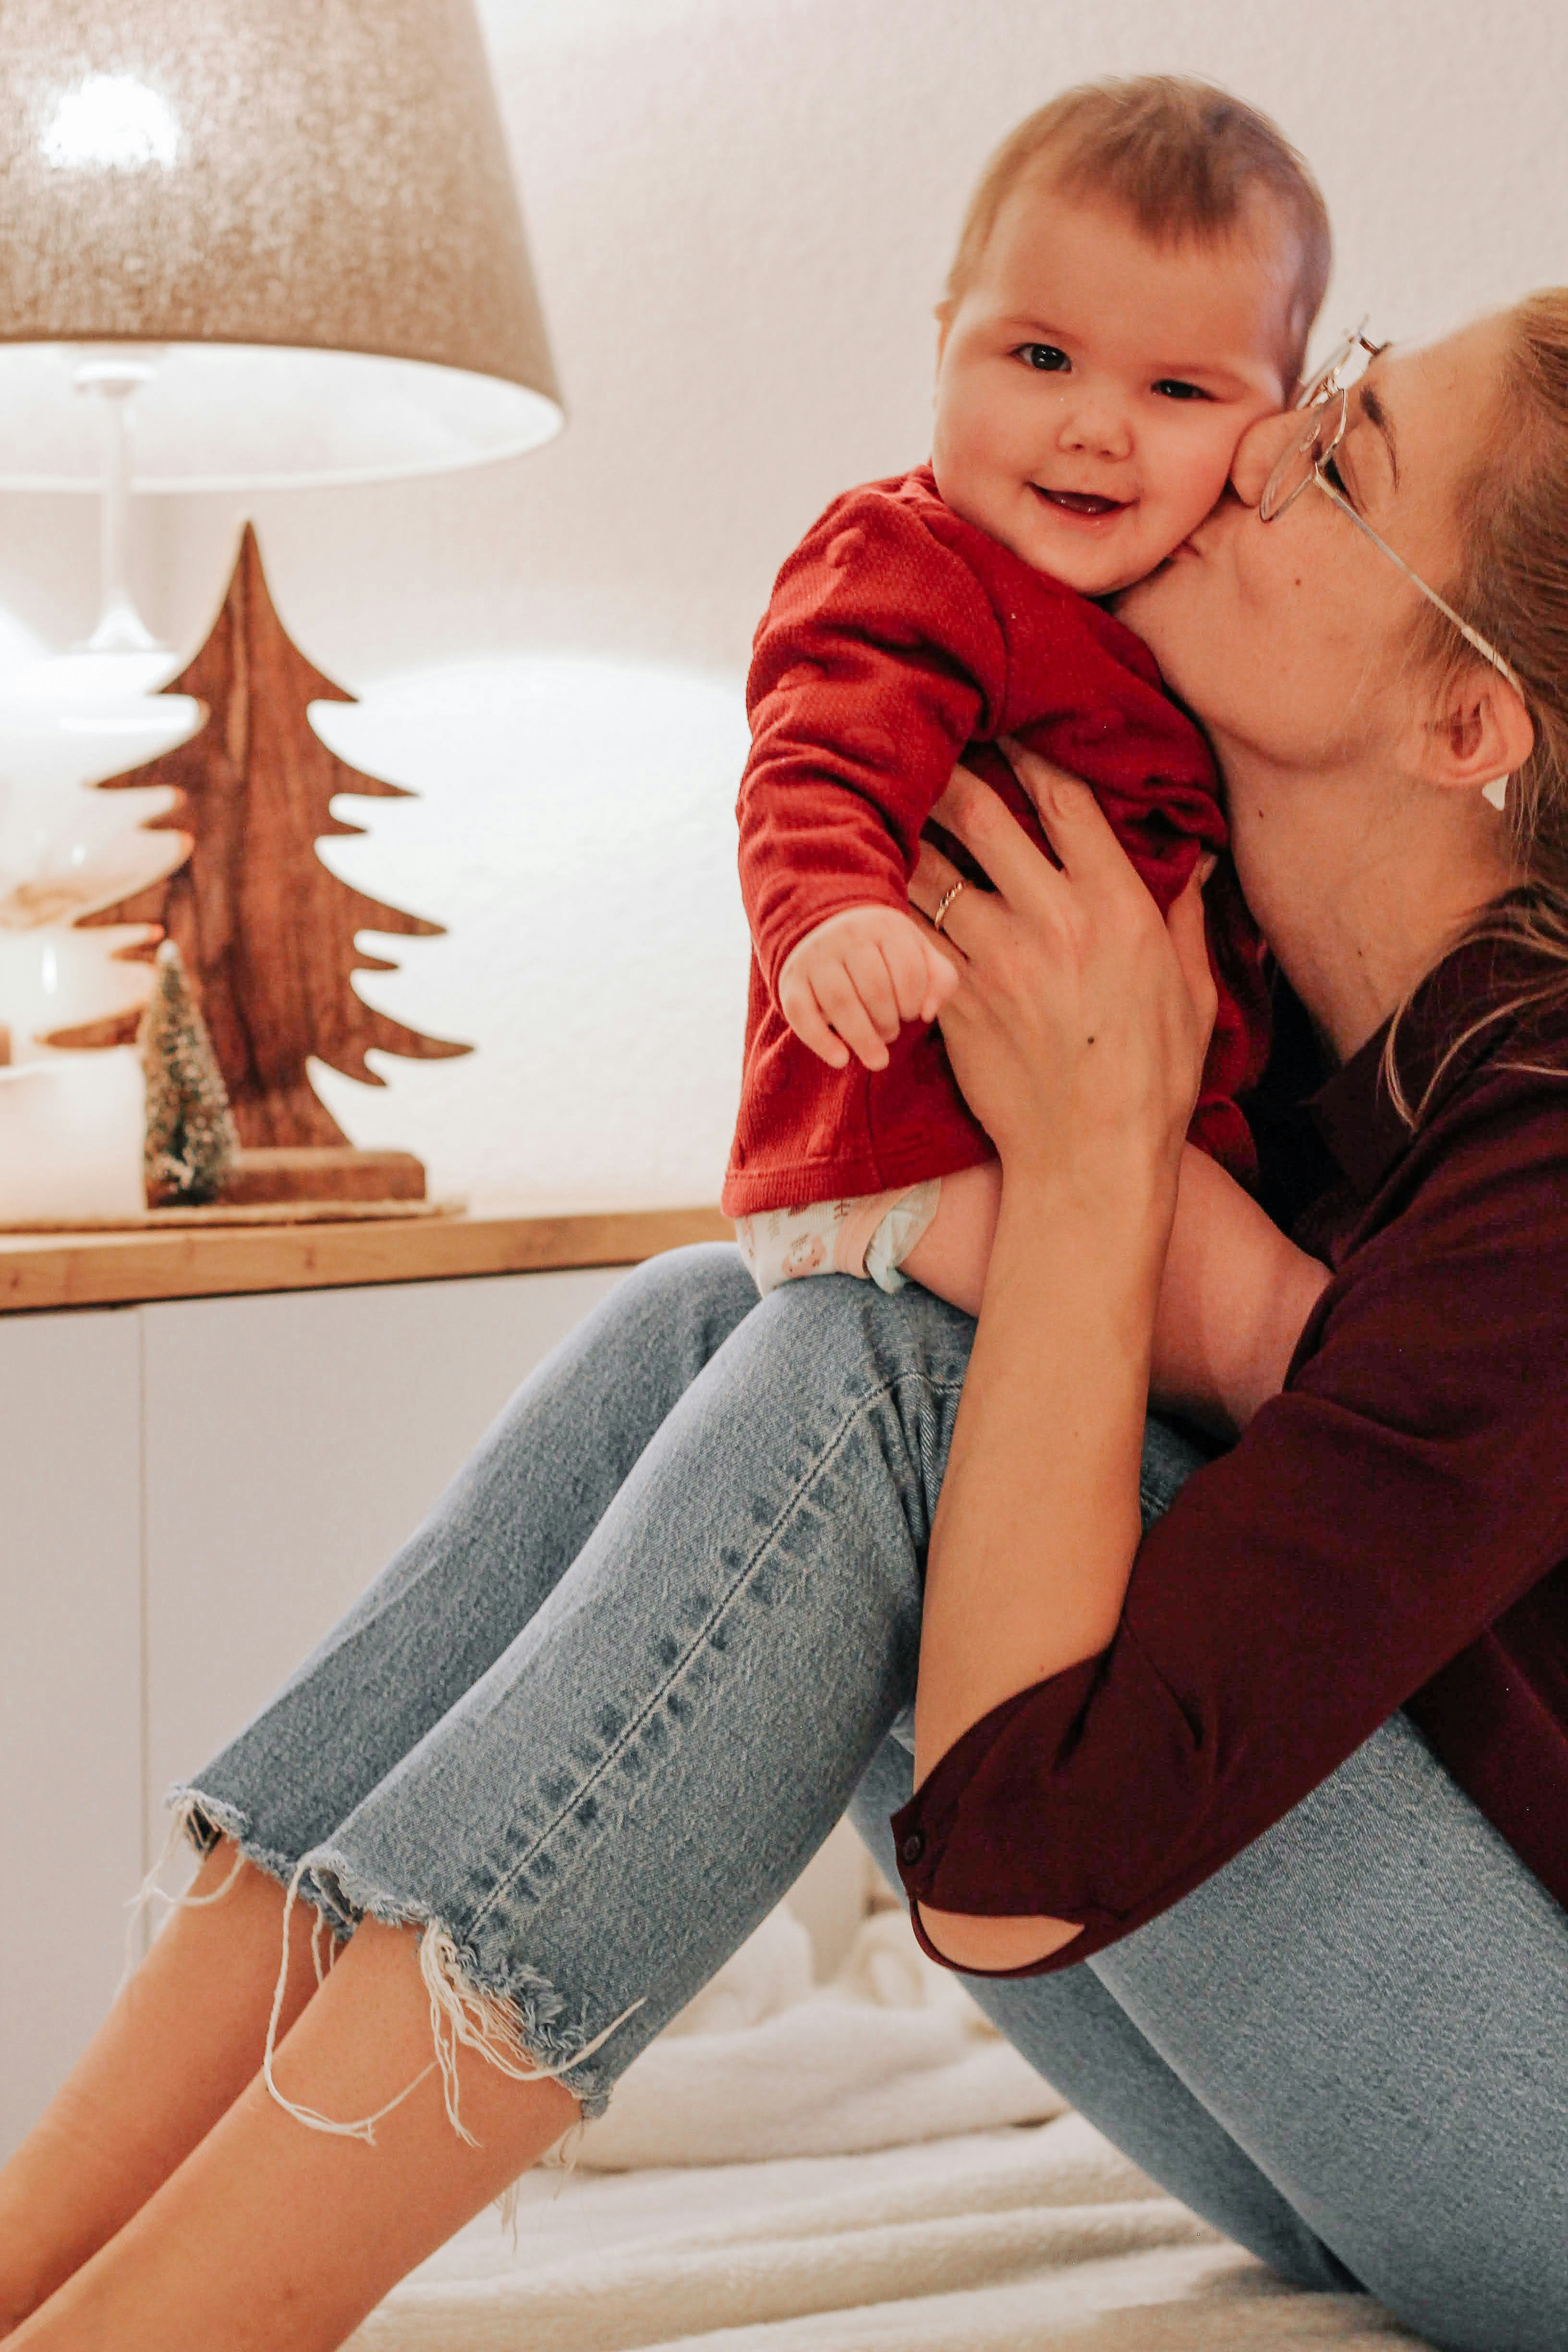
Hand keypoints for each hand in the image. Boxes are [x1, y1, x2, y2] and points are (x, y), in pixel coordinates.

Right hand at [777, 903, 958, 1070]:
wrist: (821, 927)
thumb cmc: (881, 951)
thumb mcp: (916, 952)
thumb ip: (939, 978)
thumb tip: (929, 1013)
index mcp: (883, 926)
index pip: (908, 970)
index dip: (914, 1002)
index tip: (912, 1014)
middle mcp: (846, 936)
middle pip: (875, 989)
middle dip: (889, 1022)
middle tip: (891, 1034)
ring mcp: (814, 957)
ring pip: (840, 1002)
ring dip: (863, 1038)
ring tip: (877, 1059)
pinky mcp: (790, 981)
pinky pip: (802, 1015)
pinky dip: (821, 1042)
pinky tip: (841, 1060)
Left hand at [907, 750, 1216, 1187]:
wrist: (1090, 1158)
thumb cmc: (1151, 1079)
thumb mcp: (1190, 992)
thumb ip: (1186, 918)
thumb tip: (1199, 862)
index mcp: (1115, 907)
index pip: (1068, 799)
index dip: (1034, 749)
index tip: (1011, 723)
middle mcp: (1049, 919)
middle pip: (983, 814)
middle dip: (951, 769)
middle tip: (927, 741)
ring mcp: (991, 958)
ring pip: (929, 866)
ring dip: (907, 829)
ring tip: (885, 799)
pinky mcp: (949, 998)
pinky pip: (904, 932)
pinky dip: (884, 902)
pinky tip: (870, 880)